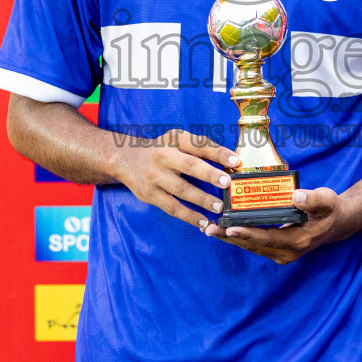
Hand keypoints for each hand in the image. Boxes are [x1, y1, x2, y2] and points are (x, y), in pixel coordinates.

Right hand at [111, 129, 236, 230]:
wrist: (125, 158)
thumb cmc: (161, 149)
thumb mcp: (176, 140)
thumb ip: (199, 148)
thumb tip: (229, 162)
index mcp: (174, 139)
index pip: (199, 144)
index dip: (218, 152)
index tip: (236, 161)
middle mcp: (164, 156)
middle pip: (189, 165)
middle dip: (209, 175)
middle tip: (227, 183)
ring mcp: (155, 177)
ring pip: (181, 189)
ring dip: (202, 200)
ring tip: (219, 207)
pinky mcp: (150, 194)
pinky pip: (172, 207)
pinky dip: (189, 216)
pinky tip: (203, 222)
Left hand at [206, 187, 348, 264]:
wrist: (335, 223)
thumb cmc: (329, 210)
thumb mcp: (326, 200)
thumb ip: (313, 199)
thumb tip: (296, 197)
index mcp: (296, 242)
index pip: (266, 238)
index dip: (247, 233)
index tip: (229, 227)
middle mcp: (286, 252)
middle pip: (253, 245)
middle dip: (230, 237)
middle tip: (209, 228)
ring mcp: (280, 253)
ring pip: (250, 246)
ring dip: (230, 238)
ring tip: (209, 229)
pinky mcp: (275, 249)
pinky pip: (253, 244)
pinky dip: (238, 237)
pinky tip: (223, 229)